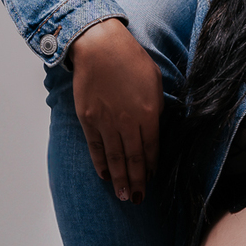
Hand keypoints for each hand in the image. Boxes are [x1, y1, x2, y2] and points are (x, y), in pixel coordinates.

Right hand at [69, 18, 162, 201]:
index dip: (151, 166)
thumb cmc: (130, 59)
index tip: (152, 178)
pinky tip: (105, 175)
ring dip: (120, 179)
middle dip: (137, 181)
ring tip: (124, 197)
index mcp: (148, 113)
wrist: (99, 46)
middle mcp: (127, 122)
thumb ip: (156, 107)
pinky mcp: (88, 119)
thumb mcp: (155, 81)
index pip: (151, 148)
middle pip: (133, 159)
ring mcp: (106, 122)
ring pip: (114, 158)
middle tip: (138, 199)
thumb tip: (154, 124)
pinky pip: (96, 147)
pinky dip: (101, 163)